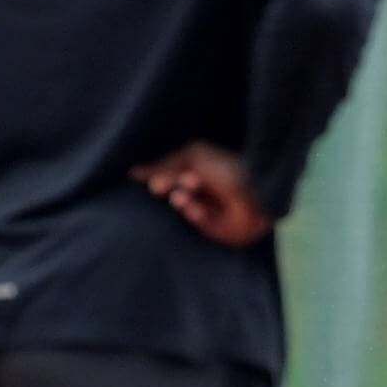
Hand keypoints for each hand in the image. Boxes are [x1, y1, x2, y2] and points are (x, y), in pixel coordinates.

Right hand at [131, 142, 273, 247]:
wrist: (254, 192)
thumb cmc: (226, 169)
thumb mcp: (191, 159)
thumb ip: (162, 165)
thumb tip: (132, 172)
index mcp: (200, 165)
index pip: (169, 169)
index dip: (155, 172)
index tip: (136, 175)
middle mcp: (204, 185)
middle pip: (171, 186)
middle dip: (166, 183)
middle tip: (161, 185)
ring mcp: (209, 205)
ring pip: (181, 203)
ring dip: (181, 197)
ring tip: (188, 190)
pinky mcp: (215, 227)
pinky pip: (194, 220)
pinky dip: (192, 212)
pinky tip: (196, 207)